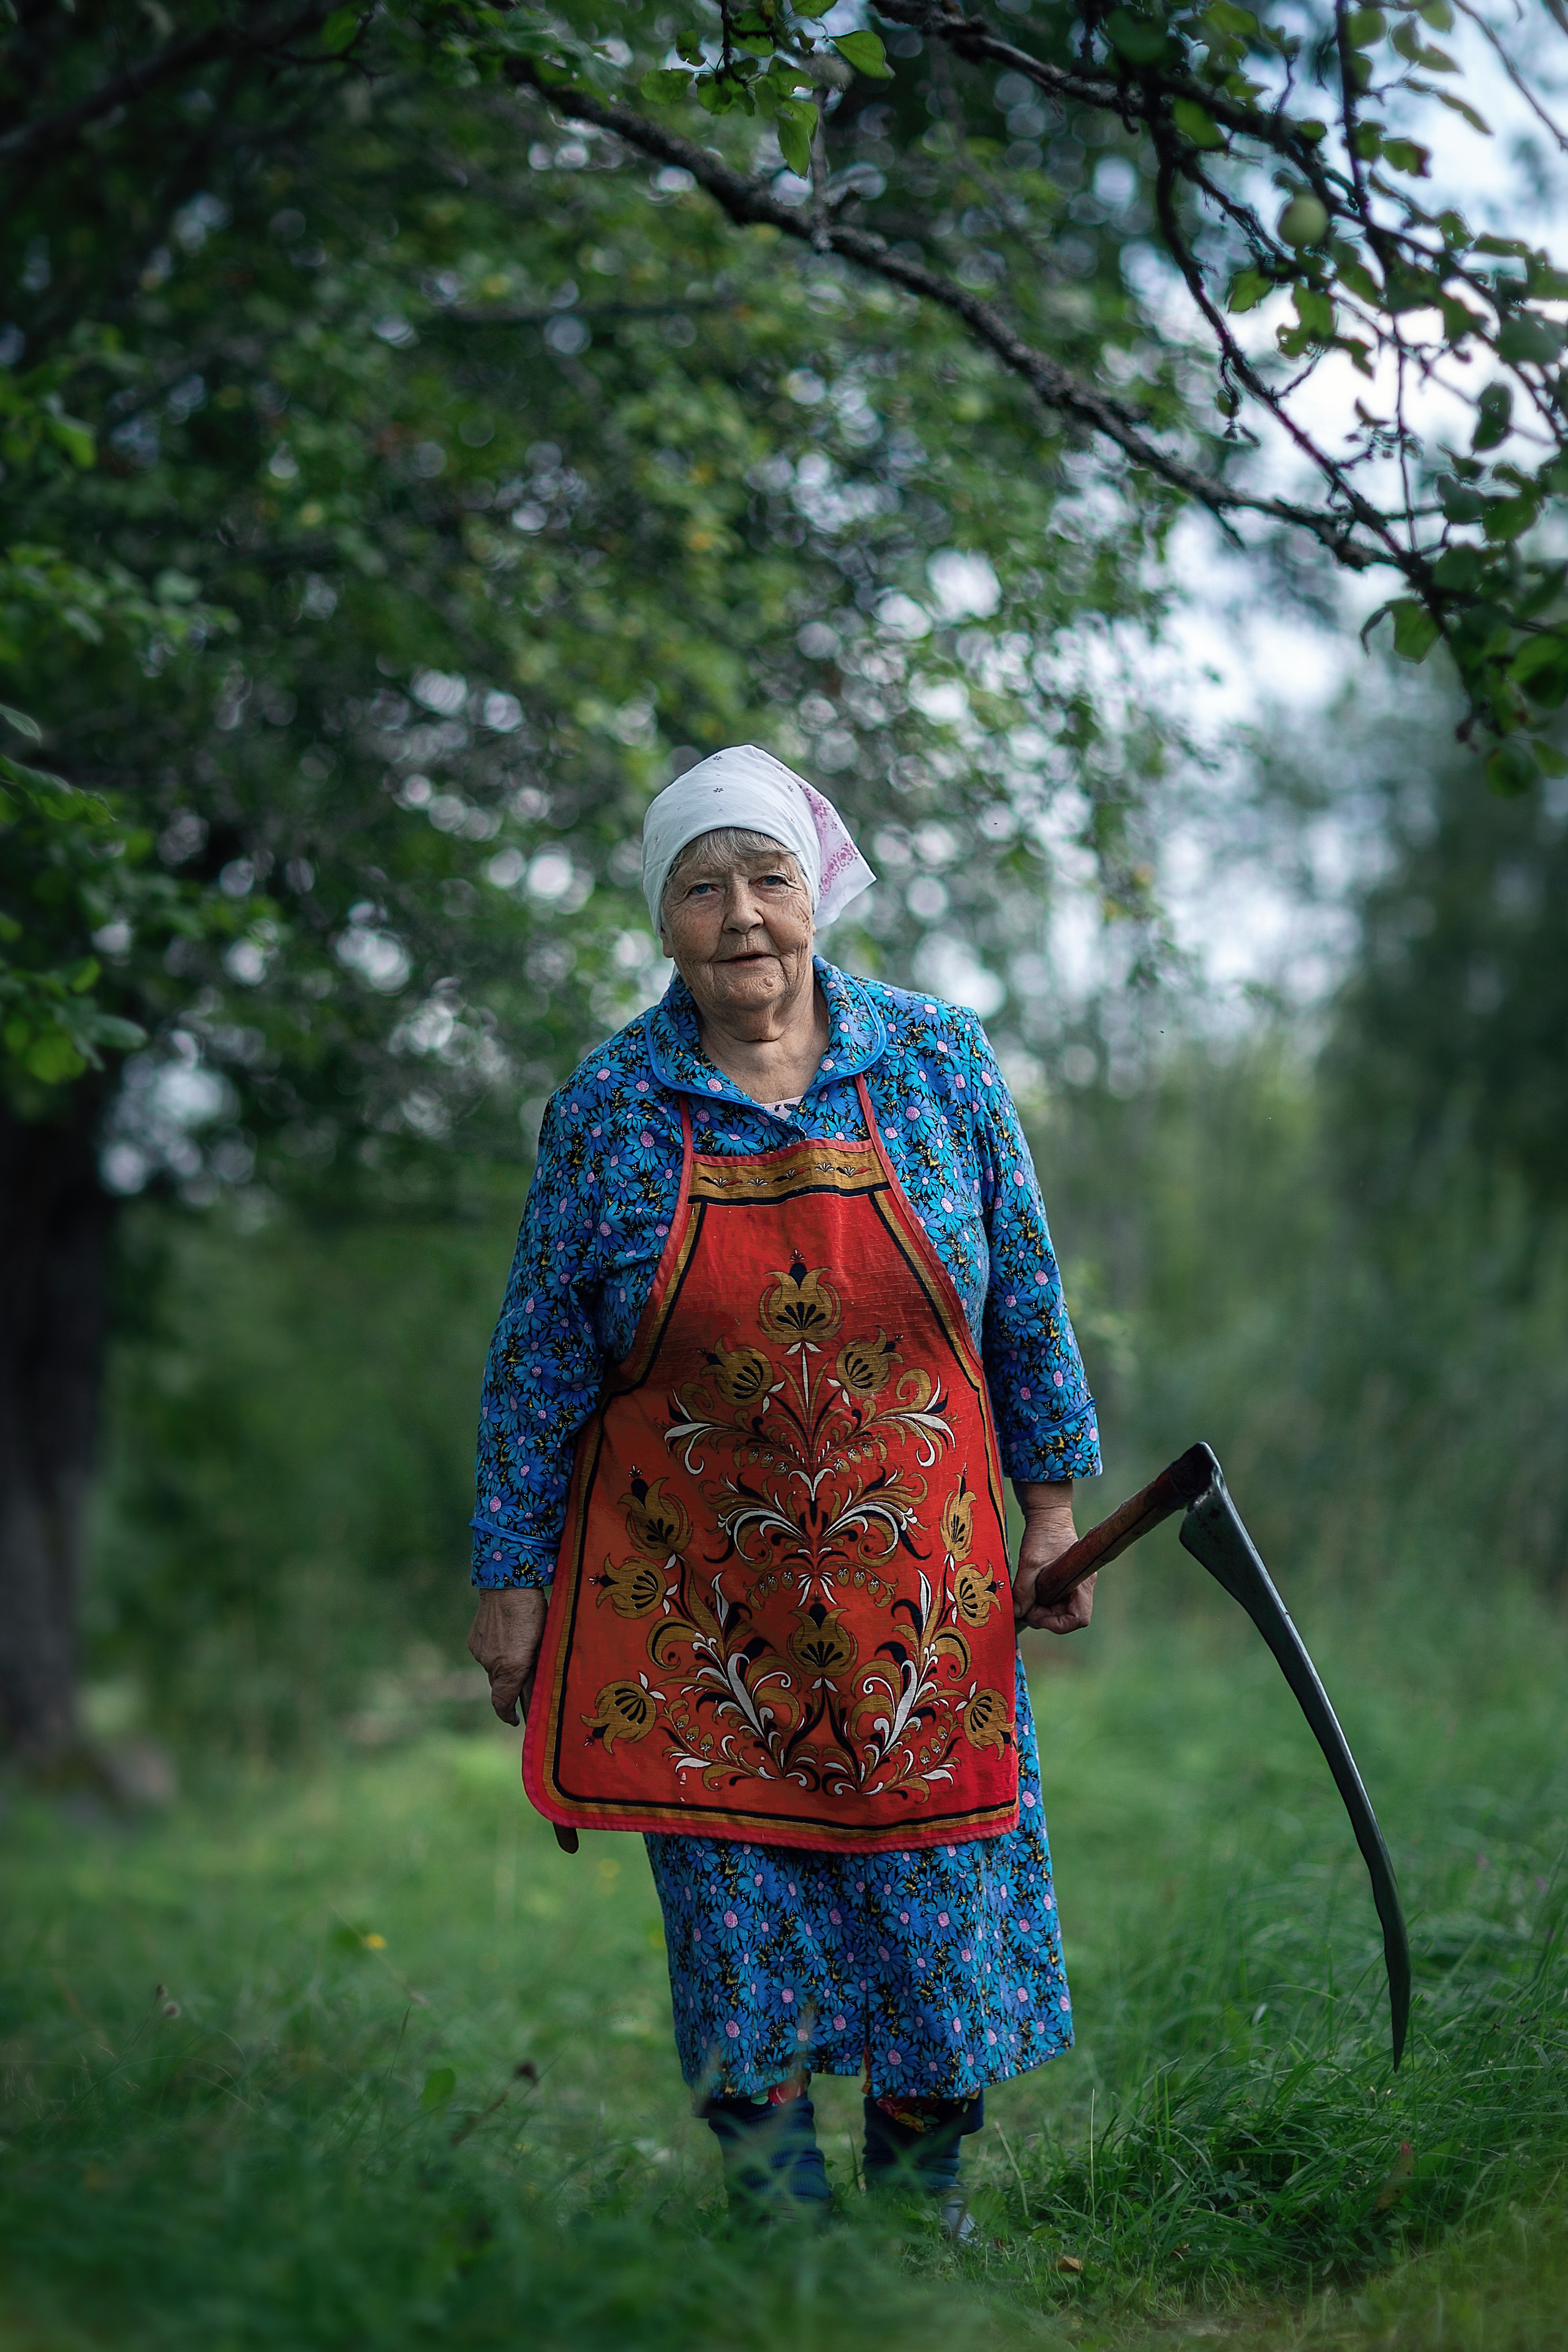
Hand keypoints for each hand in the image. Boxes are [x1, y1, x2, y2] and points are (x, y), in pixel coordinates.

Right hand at [467, 1586, 547, 1724]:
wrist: (507, 1584)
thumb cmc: (533, 1612)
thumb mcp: (542, 1643)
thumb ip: (536, 1670)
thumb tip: (535, 1692)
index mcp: (512, 1668)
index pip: (503, 1704)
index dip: (508, 1715)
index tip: (515, 1720)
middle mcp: (492, 1664)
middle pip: (500, 1686)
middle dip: (512, 1686)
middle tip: (526, 1677)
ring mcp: (480, 1652)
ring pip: (493, 1670)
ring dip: (504, 1666)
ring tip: (518, 1646)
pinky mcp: (474, 1642)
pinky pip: (485, 1655)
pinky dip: (495, 1653)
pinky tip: (506, 1637)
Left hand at [1011, 1481, 1095, 1636]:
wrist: (1048, 1513)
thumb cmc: (1043, 1534)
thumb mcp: (1030, 1563)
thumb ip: (1023, 1590)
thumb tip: (1017, 1613)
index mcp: (1082, 1583)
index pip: (1079, 1619)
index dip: (1057, 1624)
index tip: (1035, 1613)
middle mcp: (1082, 1587)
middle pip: (1067, 1616)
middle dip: (1044, 1616)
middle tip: (1024, 1607)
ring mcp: (1075, 1584)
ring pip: (1060, 1609)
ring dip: (1041, 1609)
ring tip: (1024, 1599)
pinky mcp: (1065, 1580)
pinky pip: (1056, 1599)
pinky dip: (1042, 1600)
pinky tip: (1029, 1592)